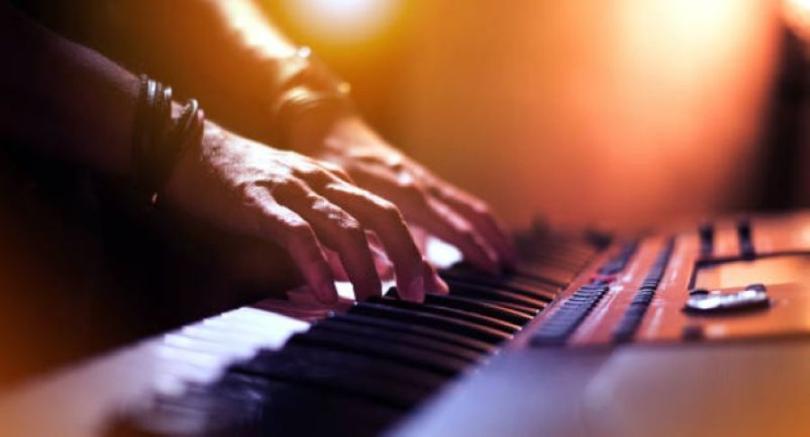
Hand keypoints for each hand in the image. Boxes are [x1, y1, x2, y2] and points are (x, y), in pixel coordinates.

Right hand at [164, 122, 446, 303]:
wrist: (188, 145)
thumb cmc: (242, 180)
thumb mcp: (295, 200)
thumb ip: (328, 229)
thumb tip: (363, 266)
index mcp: (334, 182)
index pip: (388, 215)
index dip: (415, 250)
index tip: (434, 284)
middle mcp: (322, 182)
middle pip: (381, 217)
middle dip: (407, 257)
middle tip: (417, 295)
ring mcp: (292, 190)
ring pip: (345, 227)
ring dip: (365, 267)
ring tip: (372, 301)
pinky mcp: (260, 202)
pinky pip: (297, 235)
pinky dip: (316, 266)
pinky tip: (327, 293)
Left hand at [293, 115, 516, 273]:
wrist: (327, 127)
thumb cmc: (331, 171)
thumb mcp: (345, 210)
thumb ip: (377, 243)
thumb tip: (405, 274)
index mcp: (404, 193)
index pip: (452, 225)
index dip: (474, 250)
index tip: (495, 272)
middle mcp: (420, 184)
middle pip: (470, 213)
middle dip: (494, 240)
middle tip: (512, 269)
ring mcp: (423, 179)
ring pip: (468, 205)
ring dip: (491, 229)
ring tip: (507, 255)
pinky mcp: (420, 178)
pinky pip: (457, 199)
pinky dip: (474, 218)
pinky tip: (479, 233)